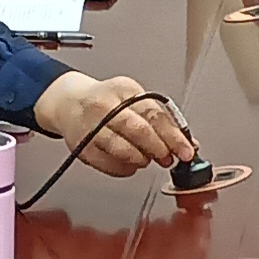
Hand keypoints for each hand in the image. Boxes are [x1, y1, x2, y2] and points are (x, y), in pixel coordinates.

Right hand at [33, 71, 195, 177]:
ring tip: (147, 160)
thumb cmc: (108, 102)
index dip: (173, 135)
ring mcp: (90, 126)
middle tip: (168, 158)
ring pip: (122, 149)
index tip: (187, 150)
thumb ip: (161, 120)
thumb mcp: (134, 99)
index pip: (154, 113)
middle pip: (138, 130)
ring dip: (141, 159)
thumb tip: (190, 142)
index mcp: (124, 89)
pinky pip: (108, 164)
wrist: (69, 103)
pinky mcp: (81, 146)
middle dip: (159, 148)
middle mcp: (104, 105)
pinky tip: (131, 164)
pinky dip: (124, 168)